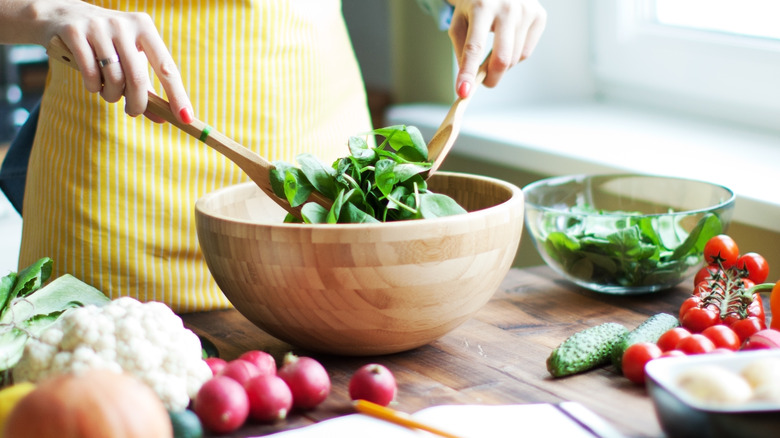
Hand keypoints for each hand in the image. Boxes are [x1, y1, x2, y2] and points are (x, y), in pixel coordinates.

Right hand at [38, 1, 192, 122]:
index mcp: (144, 27)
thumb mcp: (129, 58)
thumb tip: (163, 119)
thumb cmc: (106, 43)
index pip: (167, 67)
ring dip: (111, 96)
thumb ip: (146, 88)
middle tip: (133, 112)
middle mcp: (123, 24)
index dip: (177, 95)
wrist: (61, 14)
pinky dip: (93, 87)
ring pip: (112, 78)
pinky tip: (93, 85)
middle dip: (137, 103)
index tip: (186, 117)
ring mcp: (98, 27)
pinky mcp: (75, 33)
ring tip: (108, 93)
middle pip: (137, 77)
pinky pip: (90, 74)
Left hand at [447, 0, 546, 97]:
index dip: (468, 72)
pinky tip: (508, 41)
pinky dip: (515, 55)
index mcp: (481, 7)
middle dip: (491, 78)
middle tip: (484, 82)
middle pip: (501, 58)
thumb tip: (470, 80)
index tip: (464, 93)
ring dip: (502, 65)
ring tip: (494, 50)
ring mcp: (526, 11)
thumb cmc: (476, 4)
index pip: (474, 47)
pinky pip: (526, 52)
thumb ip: (462, 50)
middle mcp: (507, 8)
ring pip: (514, 59)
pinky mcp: (539, 16)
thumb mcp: (460, 21)